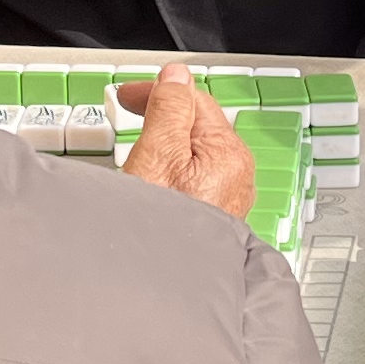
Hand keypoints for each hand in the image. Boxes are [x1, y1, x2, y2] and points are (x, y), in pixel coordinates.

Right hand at [117, 64, 252, 221]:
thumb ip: (169, 110)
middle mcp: (237, 175)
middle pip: (198, 125)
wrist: (162, 287)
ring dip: (166, 143)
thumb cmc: (160, 229)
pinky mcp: (213, 218)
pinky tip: (153, 181)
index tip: (128, 95)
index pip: (194, 100)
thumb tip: (177, 76)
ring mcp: (227, 199)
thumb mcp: (156, 156)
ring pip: (194, 154)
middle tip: (130, 114)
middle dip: (163, 114)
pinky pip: (194, 180)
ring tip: (139, 147)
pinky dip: (171, 169)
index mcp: (227, 153)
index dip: (159, 90)